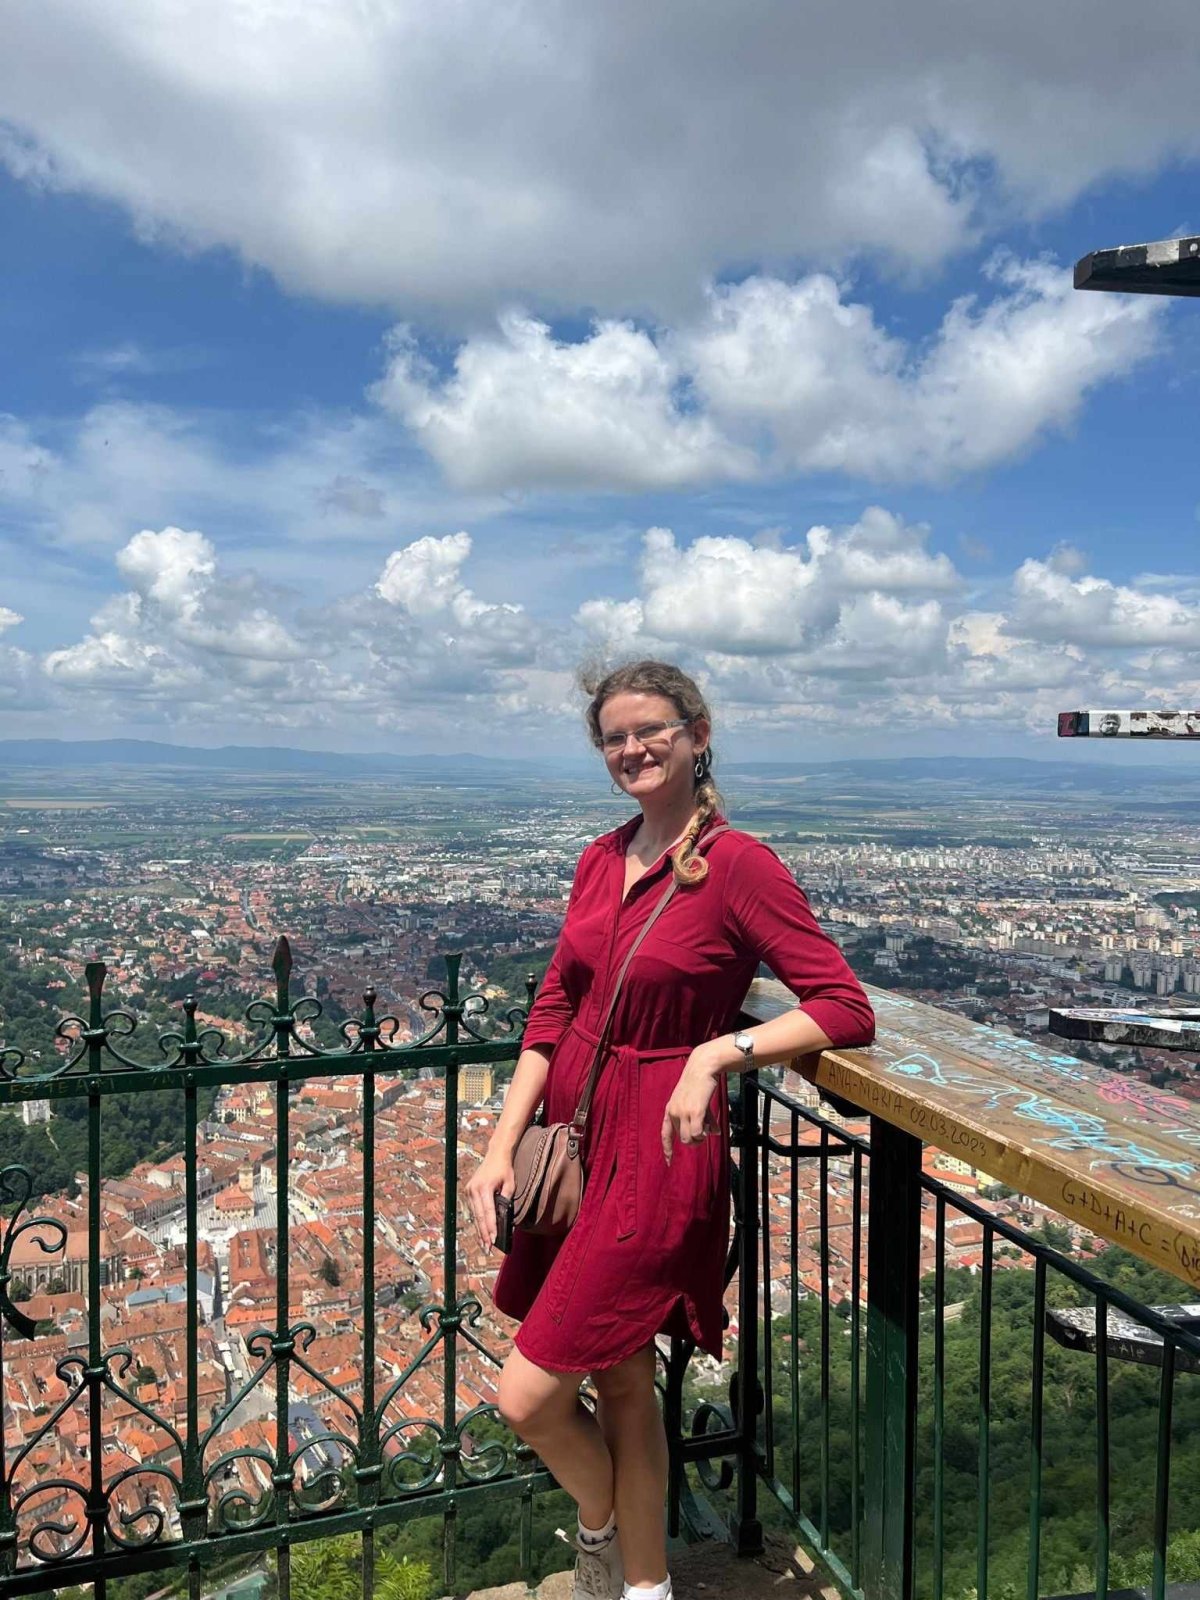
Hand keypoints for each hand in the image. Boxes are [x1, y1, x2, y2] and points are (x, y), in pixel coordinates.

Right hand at [464, 1147, 514, 1250]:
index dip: (491, 1227)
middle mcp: (473, 1190)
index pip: (488, 1212)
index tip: (494, 1240)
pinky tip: (481, 1232)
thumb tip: (503, 1220)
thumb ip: (506, 1201)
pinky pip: (474, 1210)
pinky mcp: (468, 1191)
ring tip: (484, 1244)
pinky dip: (478, 1221)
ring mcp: (469, 1190)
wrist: (496, 1154)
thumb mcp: (510, 1185)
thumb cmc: (505, 1170)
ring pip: (475, 1215)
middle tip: (487, 1248)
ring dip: (480, 1230)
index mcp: (484, 1188)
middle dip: (483, 1234)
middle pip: (479, 1216)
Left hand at [661, 1049, 720, 1164]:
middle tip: (706, 1132)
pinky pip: (698, 1133)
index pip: (665, 1134)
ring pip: (690, 1139)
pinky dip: (705, 1133)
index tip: (669, 1162)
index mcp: (670, 1110)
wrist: (702, 1068)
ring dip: (701, 1137)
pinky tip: (711, 1126)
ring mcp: (683, 1113)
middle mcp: (674, 1112)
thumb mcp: (694, 1101)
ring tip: (710, 1125)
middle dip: (696, 1139)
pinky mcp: (695, 1112)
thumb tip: (715, 1134)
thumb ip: (701, 1118)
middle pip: (683, 1139)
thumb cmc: (699, 1084)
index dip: (667, 1149)